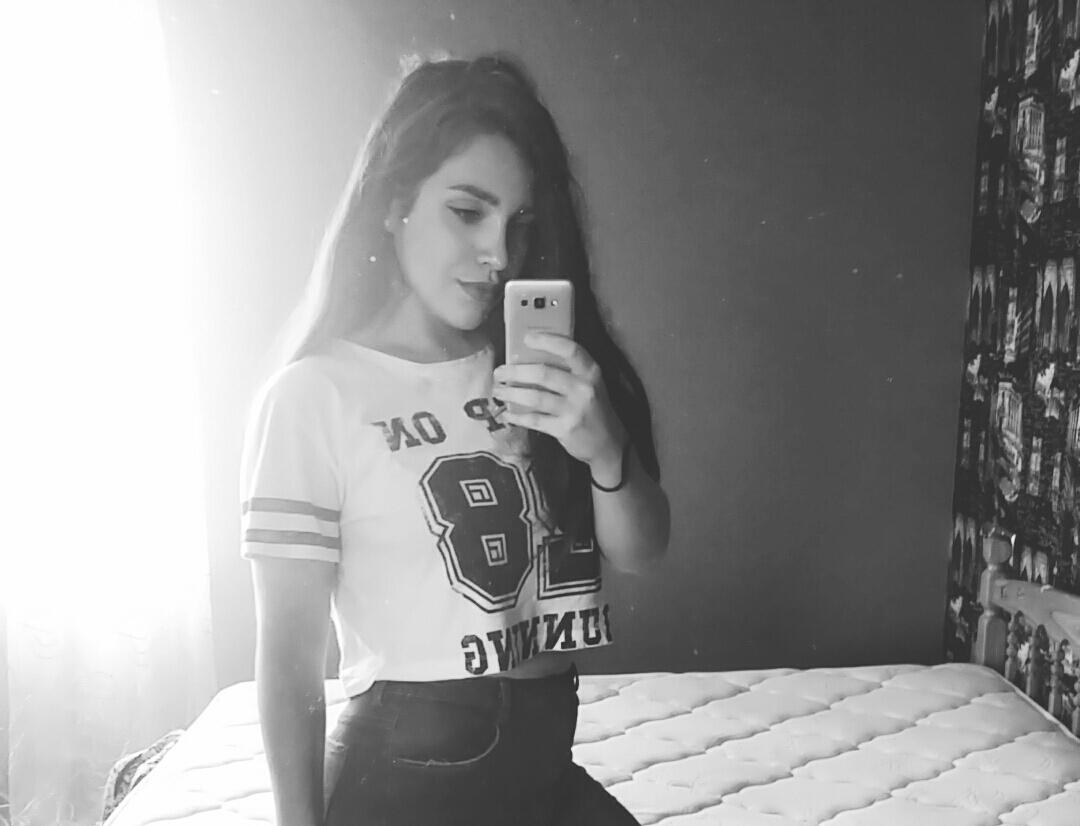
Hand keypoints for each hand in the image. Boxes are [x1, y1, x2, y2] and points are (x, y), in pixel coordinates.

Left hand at [492, 332, 625, 475]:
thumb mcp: (589, 384)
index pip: (570, 349)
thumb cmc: (593, 408)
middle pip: (544, 373)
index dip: (547, 341)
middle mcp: (583, 388)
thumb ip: (568, 371)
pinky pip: (534, 419)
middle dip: (516, 372)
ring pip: (535, 397)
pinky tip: (508, 413)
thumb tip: (530, 357)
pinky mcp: (565, 429)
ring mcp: (574, 410)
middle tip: (499, 372)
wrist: (608, 443)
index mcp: (590, 372)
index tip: (526, 338)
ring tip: (498, 390)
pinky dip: (517, 416)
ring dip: (511, 392)